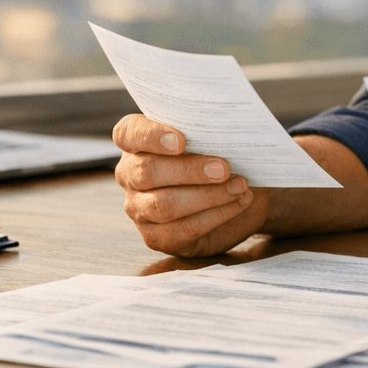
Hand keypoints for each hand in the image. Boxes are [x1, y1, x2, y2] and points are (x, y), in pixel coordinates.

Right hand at [112, 114, 268, 256]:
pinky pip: (182, 230)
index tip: (181, 141)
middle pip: (148, 172)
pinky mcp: (156, 237)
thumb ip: (204, 130)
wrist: (234, 191)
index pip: (128, 133)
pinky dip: (215, 216)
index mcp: (135, 142)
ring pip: (164, 205)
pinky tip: (238, 203)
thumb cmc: (216, 154)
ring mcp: (138, 209)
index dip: (150, 136)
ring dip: (208, 196)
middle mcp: (130, 175)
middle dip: (189, 170)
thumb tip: (224, 130)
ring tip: (239, 187)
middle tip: (224, 168)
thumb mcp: (209, 137)